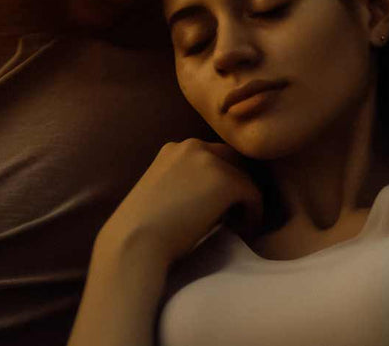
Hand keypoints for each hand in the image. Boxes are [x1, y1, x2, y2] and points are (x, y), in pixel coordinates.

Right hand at [96, 138, 262, 267]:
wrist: (135, 242)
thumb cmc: (144, 230)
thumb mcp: (162, 193)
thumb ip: (186, 183)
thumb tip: (217, 195)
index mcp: (174, 149)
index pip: (213, 156)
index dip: (221, 181)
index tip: (220, 208)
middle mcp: (192, 146)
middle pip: (233, 160)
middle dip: (236, 185)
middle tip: (234, 214)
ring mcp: (209, 160)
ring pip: (244, 178)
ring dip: (244, 201)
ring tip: (237, 225)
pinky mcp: (225, 180)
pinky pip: (253, 195)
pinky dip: (253, 214)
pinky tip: (242, 231)